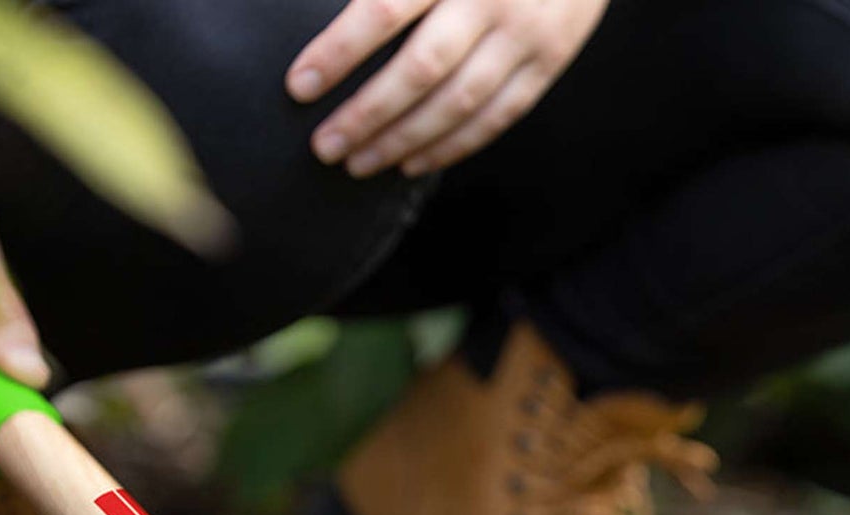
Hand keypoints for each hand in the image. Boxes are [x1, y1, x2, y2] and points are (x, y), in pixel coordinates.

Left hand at [288, 0, 609, 177]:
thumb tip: (347, 5)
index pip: (383, 9)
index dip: (338, 52)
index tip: (300, 86)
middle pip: (420, 70)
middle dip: (367, 114)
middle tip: (325, 146)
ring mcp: (526, 34)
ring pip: (457, 104)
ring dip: (403, 141)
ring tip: (358, 163)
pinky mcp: (549, 60)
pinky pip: (496, 117)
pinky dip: (452, 146)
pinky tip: (412, 163)